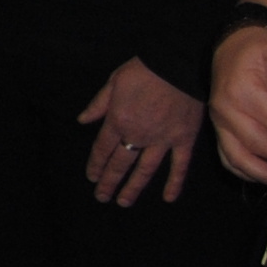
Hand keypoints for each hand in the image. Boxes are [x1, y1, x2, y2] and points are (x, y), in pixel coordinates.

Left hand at [78, 57, 202, 206]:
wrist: (179, 64)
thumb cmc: (144, 70)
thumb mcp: (113, 82)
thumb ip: (98, 104)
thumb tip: (82, 121)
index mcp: (118, 121)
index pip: (103, 149)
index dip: (96, 165)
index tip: (92, 178)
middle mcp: (138, 135)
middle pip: (120, 164)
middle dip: (109, 182)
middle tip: (102, 197)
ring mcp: (163, 140)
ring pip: (145, 170)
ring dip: (133, 188)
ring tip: (124, 202)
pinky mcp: (184, 139)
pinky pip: (179, 166)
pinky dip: (174, 182)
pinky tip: (168, 198)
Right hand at [214, 22, 266, 187]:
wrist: (230, 48)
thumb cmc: (256, 50)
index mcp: (240, 93)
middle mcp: (226, 113)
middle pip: (259, 144)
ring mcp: (219, 125)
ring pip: (238, 159)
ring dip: (266, 175)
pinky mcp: (218, 132)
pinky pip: (228, 160)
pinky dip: (246, 174)